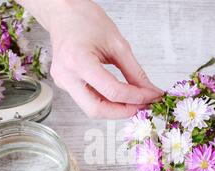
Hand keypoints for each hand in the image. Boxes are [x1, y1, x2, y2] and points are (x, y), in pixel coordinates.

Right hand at [17, 0, 161, 118]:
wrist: (63, 14)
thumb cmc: (86, 20)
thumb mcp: (117, 44)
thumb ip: (134, 71)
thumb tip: (149, 91)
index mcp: (78, 60)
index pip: (111, 91)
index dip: (135, 97)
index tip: (151, 97)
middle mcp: (66, 76)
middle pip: (97, 110)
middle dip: (122, 112)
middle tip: (142, 107)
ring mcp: (63, 82)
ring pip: (91, 109)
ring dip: (115, 110)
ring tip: (133, 102)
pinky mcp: (65, 85)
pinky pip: (88, 100)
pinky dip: (106, 102)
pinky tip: (119, 97)